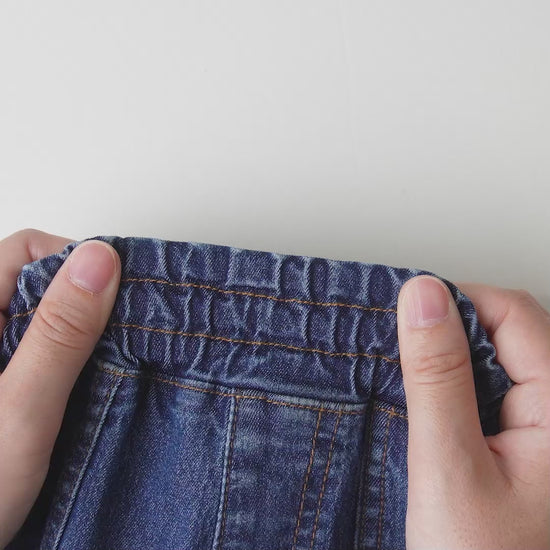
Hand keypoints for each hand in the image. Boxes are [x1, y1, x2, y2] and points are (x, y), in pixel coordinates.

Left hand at [0, 229, 120, 546]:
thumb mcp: (21, 411)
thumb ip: (58, 335)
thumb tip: (99, 262)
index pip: (27, 251)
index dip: (76, 262)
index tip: (117, 294)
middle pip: (42, 281)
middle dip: (89, 301)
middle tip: (118, 336)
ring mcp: (0, 356)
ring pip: (52, 318)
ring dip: (87, 334)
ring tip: (109, 364)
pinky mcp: (13, 381)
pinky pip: (52, 351)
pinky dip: (80, 359)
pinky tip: (93, 385)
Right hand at [397, 275, 549, 549]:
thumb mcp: (448, 467)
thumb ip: (437, 376)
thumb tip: (422, 296)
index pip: (512, 312)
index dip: (455, 301)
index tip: (404, 316)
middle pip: (509, 331)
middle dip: (449, 331)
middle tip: (402, 355)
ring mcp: (545, 430)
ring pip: (498, 359)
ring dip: (449, 361)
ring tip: (411, 384)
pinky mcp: (525, 444)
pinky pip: (492, 391)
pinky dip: (455, 387)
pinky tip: (429, 408)